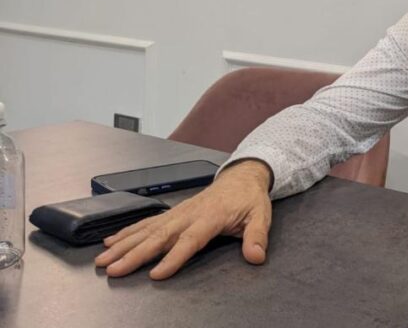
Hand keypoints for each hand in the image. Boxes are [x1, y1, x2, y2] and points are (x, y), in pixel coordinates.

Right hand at [94, 159, 272, 279]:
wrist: (241, 176)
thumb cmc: (249, 199)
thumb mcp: (260, 216)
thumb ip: (257, 237)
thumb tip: (256, 256)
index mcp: (210, 217)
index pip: (189, 240)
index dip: (173, 258)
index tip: (156, 274)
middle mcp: (189, 214)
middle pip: (159, 236)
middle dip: (134, 253)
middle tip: (113, 269)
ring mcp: (178, 212)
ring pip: (147, 229)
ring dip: (123, 244)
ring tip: (104, 259)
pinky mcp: (172, 212)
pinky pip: (146, 222)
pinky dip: (127, 231)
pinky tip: (110, 241)